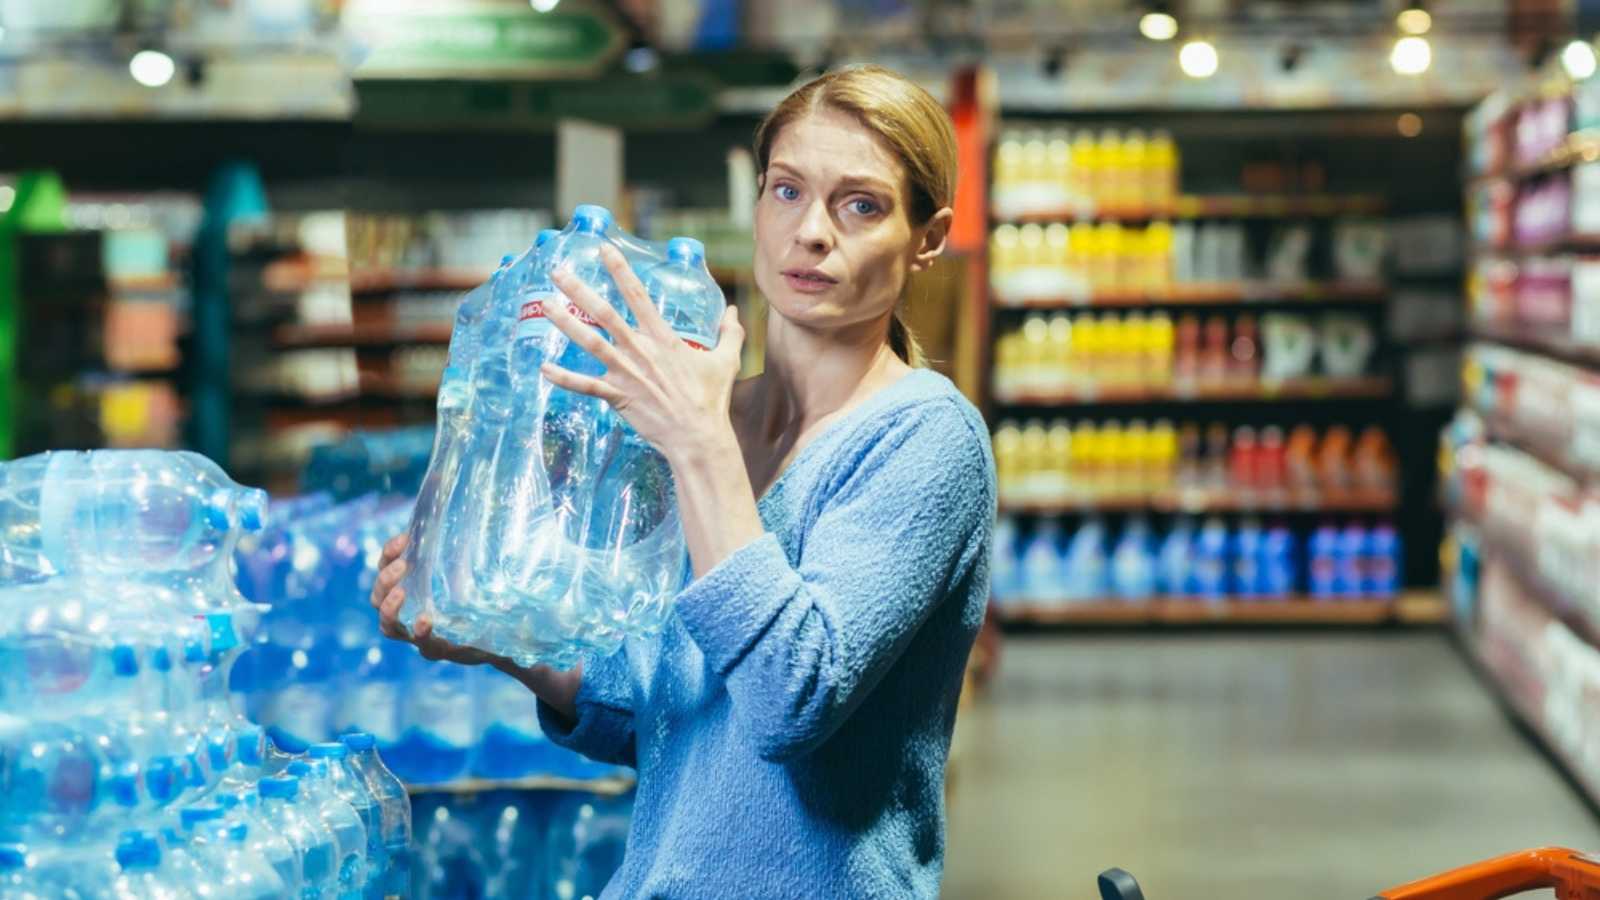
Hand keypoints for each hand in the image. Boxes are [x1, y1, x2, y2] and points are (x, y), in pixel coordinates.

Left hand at [370, 534, 583, 717]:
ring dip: (384, 578)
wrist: (491, 624)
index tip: (428, 619)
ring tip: (403, 555)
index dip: (422, 635)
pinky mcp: (408, 589)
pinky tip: (406, 539)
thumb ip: (534, 643)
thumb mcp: (523, 639)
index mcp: (448, 647)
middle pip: (389, 625)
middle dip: (392, 603)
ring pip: (380, 602)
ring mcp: (410, 611)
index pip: (426, 646)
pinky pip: (387, 576)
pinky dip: (388, 559)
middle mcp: (422, 634)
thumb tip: (570, 641)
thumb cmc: (511, 635)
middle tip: (405, 579)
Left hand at [542, 243, 744, 462]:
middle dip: (578, 290)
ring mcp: (626, 373)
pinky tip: (544, 367)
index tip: (603, 249)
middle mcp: (640, 350)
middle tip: (557, 271)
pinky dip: (564, 377)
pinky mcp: (618, 396)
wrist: (698, 436)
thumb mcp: (727, 361)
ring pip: (589, 342)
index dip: (619, 269)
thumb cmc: (712, 400)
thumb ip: (730, 333)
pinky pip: (585, 385)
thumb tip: (733, 311)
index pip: (638, 295)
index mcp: (663, 337)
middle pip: (604, 313)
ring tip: (545, 304)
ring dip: (565, 323)